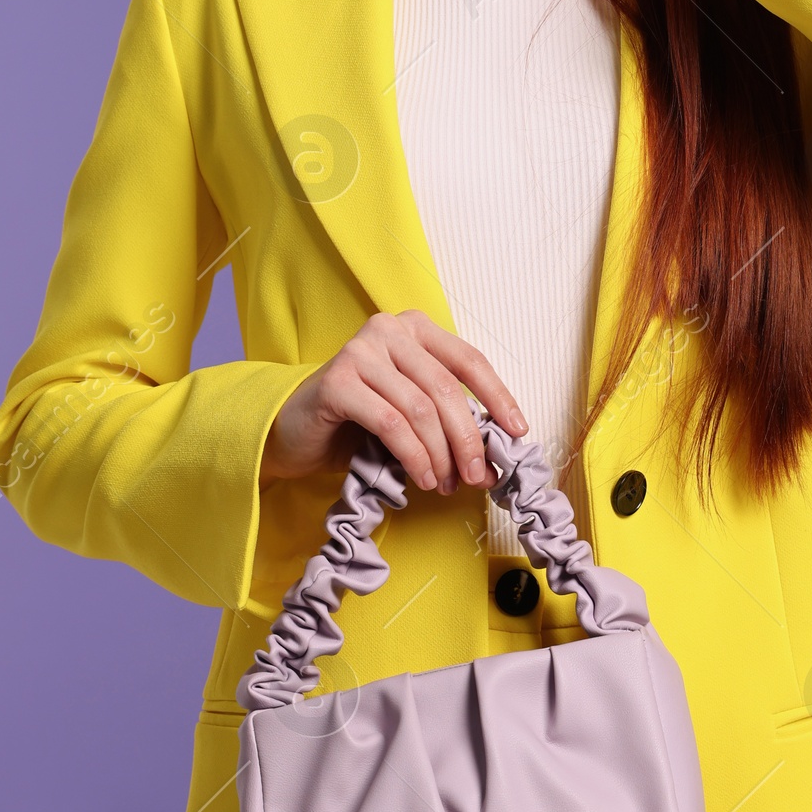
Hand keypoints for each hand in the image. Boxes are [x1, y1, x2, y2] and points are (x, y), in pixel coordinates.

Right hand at [261, 310, 528, 494]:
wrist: (292, 431)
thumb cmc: (357, 421)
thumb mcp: (410, 411)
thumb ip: (447, 418)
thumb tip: (495, 455)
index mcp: (414, 328)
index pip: (468, 360)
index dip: (498, 397)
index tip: (518, 433)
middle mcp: (388, 329)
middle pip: (446, 388)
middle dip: (468, 439)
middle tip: (478, 477)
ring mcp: (360, 351)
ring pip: (421, 408)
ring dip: (440, 455)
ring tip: (444, 484)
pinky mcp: (337, 381)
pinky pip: (391, 424)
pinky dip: (414, 456)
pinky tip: (420, 478)